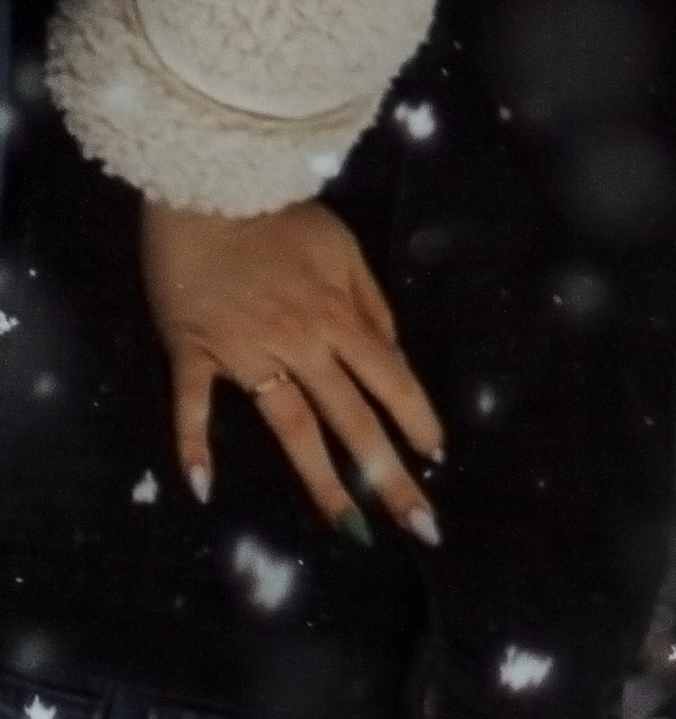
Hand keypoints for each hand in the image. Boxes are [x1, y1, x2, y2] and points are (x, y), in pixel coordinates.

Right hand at [139, 195, 445, 544]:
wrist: (208, 188)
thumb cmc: (279, 219)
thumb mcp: (344, 248)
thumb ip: (371, 303)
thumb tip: (392, 354)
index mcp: (340, 315)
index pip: (390, 378)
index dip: (417, 420)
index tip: (438, 459)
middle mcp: (301, 342)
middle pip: (353, 418)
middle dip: (390, 473)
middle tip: (420, 524)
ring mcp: (247, 352)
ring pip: (291, 427)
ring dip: (322, 482)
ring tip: (349, 529)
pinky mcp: (195, 352)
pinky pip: (194, 405)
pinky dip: (194, 444)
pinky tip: (203, 488)